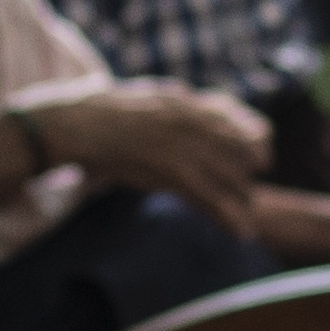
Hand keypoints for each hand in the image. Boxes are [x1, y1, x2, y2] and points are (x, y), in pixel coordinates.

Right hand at [34, 85, 275, 209]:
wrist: (69, 123)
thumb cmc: (96, 112)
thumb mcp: (141, 98)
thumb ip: (170, 105)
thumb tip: (188, 107)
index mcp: (181, 100)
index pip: (235, 116)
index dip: (254, 136)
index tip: (260, 152)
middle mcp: (189, 118)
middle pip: (239, 147)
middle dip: (248, 172)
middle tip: (247, 191)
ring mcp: (180, 143)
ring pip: (229, 174)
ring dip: (239, 198)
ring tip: (244, 217)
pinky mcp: (168, 170)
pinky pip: (209, 196)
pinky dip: (228, 216)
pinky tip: (241, 232)